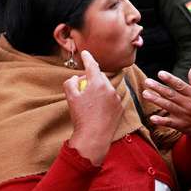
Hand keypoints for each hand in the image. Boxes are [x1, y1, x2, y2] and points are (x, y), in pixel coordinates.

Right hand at [64, 50, 124, 165]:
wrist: (93, 136)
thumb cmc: (81, 116)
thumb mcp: (71, 97)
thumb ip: (71, 82)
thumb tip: (77, 77)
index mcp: (97, 83)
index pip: (92, 65)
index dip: (88, 58)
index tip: (85, 53)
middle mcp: (110, 88)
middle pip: (100, 77)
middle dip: (92, 79)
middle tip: (82, 89)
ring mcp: (116, 98)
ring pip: (106, 88)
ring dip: (99, 91)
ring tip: (90, 104)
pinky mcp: (120, 107)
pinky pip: (111, 99)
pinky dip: (105, 101)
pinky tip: (98, 111)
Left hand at [143, 65, 190, 142]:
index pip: (180, 85)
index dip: (170, 79)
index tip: (160, 73)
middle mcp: (188, 104)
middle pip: (171, 94)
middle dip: (158, 88)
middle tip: (147, 82)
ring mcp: (184, 115)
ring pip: (168, 106)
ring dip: (156, 100)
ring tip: (145, 94)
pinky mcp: (181, 125)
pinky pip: (169, 122)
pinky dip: (161, 121)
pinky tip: (152, 118)